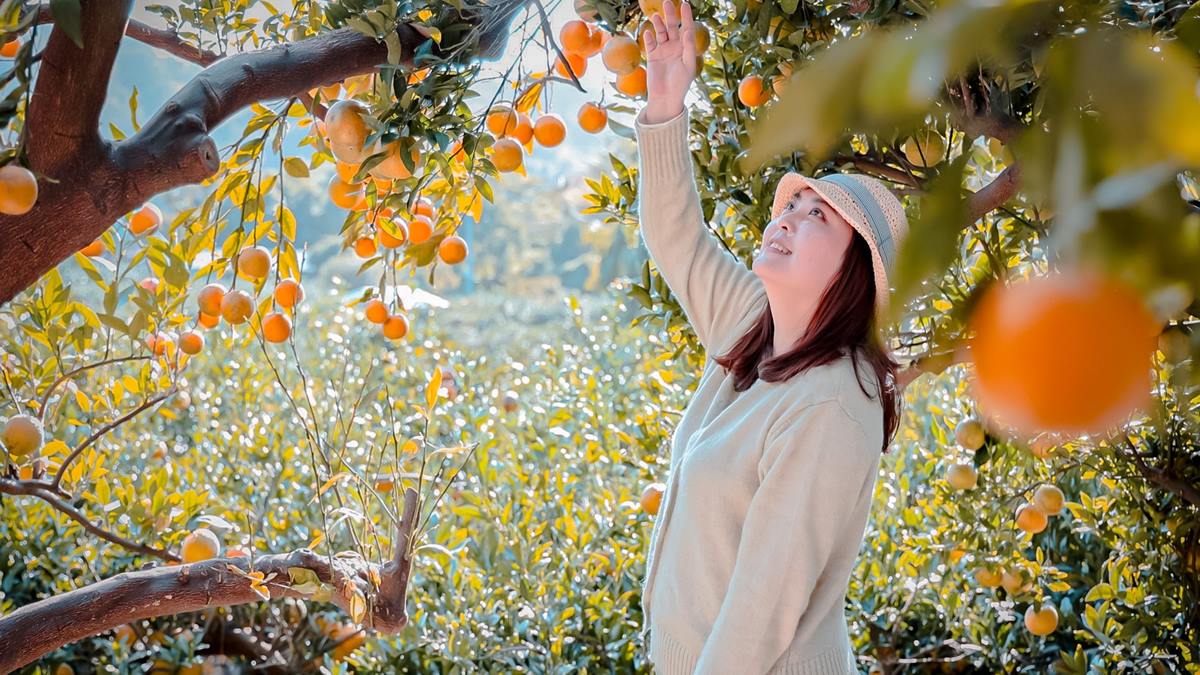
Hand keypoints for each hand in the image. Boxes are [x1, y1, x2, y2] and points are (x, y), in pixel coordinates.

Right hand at [641, 0, 696, 122]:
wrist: (666, 98)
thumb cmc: (680, 83)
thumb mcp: (688, 65)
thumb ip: (689, 47)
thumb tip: (687, 30)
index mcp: (686, 48)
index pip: (686, 28)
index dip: (686, 16)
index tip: (684, 4)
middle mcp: (675, 47)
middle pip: (673, 27)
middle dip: (670, 15)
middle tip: (667, 2)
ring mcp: (663, 50)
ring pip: (661, 32)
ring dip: (658, 24)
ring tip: (655, 16)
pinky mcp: (652, 56)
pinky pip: (650, 43)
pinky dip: (649, 37)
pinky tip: (649, 33)